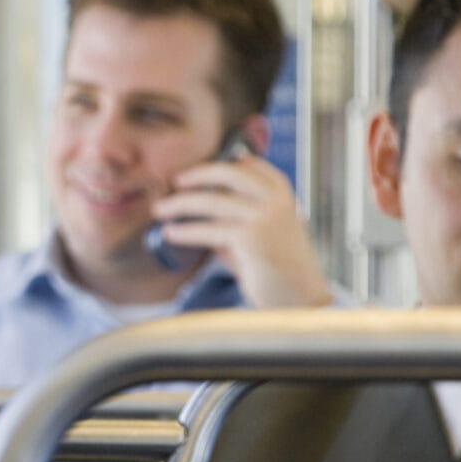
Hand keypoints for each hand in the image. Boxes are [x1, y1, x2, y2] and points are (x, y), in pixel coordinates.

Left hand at [152, 154, 331, 308]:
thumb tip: (197, 211)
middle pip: (230, 173)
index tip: (202, 168)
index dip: (226, 163)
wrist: (300, 298)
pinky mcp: (250, 238)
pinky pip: (208, 229)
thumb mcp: (261, 234)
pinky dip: (185, 231)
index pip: (253, 167)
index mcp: (283, 196)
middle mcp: (275, 202)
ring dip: (180, 204)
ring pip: (212, 201)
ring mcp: (264, 218)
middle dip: (199, 174)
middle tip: (176, 181)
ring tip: (159, 209)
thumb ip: (236, 218)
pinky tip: (170, 233)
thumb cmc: (278, 268)